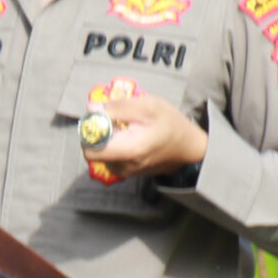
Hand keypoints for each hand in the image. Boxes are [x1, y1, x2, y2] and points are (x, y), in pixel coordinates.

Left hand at [86, 91, 207, 179]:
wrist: (187, 146)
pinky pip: (109, 157)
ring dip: (106, 138)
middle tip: (112, 118)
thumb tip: (91, 108)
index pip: (90, 149)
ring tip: (124, 126)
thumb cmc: (170, 123)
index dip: (90, 130)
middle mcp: (123, 166)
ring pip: (100, 154)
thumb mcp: (148, 106)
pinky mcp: (126, 172)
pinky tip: (127, 135)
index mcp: (129, 150)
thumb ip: (118, 107)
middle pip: (92, 151)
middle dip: (96, 133)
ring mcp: (124, 171)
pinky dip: (113, 145)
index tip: (101, 117)